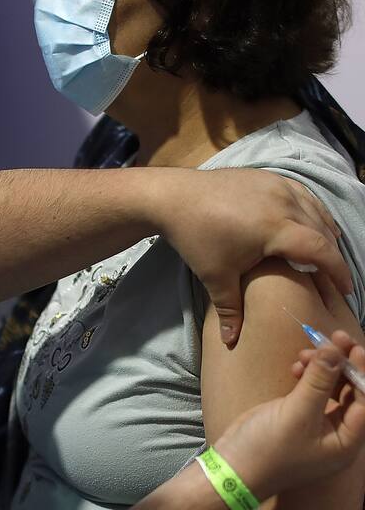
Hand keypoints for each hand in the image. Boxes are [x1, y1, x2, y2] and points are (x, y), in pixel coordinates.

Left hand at [152, 168, 350, 345]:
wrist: (173, 198)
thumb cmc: (195, 237)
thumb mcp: (215, 276)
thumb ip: (231, 310)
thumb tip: (232, 342)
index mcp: (276, 227)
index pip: (321, 250)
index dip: (338, 271)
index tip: (345, 290)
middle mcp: (283, 202)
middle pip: (322, 229)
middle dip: (332, 254)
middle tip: (333, 277)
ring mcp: (276, 185)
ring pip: (314, 208)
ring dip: (324, 230)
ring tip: (325, 251)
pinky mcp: (266, 176)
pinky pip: (301, 193)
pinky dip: (310, 210)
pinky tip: (307, 222)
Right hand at [213, 331, 364, 500]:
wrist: (233, 466)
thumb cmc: (269, 448)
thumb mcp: (297, 414)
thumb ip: (319, 381)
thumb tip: (336, 352)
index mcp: (345, 440)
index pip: (363, 400)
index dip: (360, 371)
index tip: (351, 345)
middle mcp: (335, 433)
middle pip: (349, 391)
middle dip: (341, 364)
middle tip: (332, 338)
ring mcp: (314, 424)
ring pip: (329, 387)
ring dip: (321, 367)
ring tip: (305, 353)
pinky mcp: (295, 416)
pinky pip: (310, 390)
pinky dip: (305, 375)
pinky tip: (295, 367)